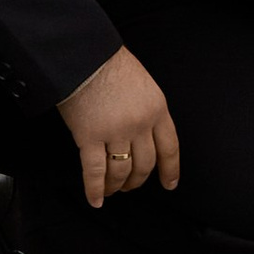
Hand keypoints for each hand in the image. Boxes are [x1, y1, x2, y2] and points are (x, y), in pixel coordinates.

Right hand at [57, 46, 180, 209]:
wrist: (83, 54)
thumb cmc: (109, 63)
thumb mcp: (143, 83)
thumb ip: (147, 109)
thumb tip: (144, 133)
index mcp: (157, 108)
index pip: (169, 147)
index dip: (170, 169)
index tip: (169, 183)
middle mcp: (140, 124)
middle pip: (145, 164)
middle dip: (138, 180)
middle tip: (132, 186)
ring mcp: (115, 132)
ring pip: (121, 171)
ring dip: (117, 186)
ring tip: (113, 191)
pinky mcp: (89, 137)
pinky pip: (95, 172)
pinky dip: (95, 189)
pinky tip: (96, 199)